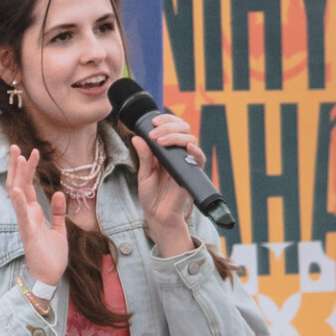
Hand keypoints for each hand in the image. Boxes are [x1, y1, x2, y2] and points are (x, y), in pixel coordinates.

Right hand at [5, 143, 69, 289]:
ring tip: (17, 158)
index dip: (28, 169)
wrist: (49, 276)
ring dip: (17, 176)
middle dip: (17, 166)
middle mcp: (26, 215)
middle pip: (19, 185)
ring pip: (18, 195)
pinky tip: (17, 189)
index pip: (28, 186)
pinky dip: (19, 202)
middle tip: (15, 146)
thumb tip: (57, 192)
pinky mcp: (28, 234)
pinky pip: (22, 216)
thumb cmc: (51, 255)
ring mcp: (25, 223)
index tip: (32, 151)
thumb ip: (57, 211)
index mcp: (33, 213)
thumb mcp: (59, 229)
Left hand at [133, 120, 201, 255]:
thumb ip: (144, 156)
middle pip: (183, 129)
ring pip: (190, 139)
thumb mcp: (144, 174)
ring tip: (160, 141)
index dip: (166, 120)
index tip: (154, 122)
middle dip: (169, 126)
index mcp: (166, 150)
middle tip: (155, 133)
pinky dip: (196, 151)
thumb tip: (137, 137)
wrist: (158, 215)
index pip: (172, 127)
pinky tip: (187, 148)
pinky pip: (199, 159)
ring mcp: (186, 162)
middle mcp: (178, 153)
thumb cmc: (151, 195)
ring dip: (175, 136)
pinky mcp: (192, 173)